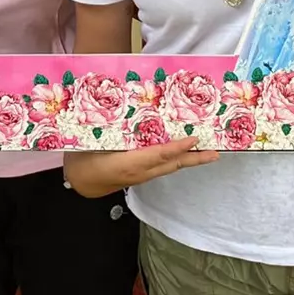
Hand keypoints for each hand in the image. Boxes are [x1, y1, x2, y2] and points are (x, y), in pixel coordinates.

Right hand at [63, 136, 217, 198]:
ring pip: (169, 167)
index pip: (160, 154)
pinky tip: (180, 153)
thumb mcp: (93, 143)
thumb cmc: (82, 160)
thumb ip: (111, 128)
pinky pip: (162, 166)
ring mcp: (141, 176)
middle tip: (215, 152)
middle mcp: (140, 172)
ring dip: (188, 160)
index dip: (179, 147)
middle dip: (195, 159)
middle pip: (172, 164)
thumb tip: (127, 110)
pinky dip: (175, 160)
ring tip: (206, 152)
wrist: (78, 183)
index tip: (195, 139)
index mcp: (129, 164)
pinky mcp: (139, 175)